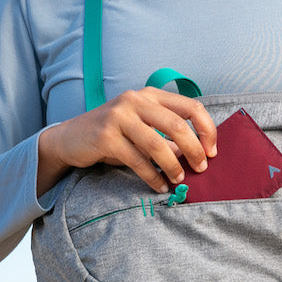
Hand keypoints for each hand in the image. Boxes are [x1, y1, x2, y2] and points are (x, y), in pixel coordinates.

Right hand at [37, 88, 217, 194]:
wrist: (70, 138)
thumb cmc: (114, 134)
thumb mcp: (143, 129)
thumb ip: (168, 137)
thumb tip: (197, 155)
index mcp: (150, 95)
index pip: (191, 107)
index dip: (207, 129)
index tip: (212, 151)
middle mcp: (136, 100)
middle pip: (177, 125)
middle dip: (194, 150)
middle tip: (200, 168)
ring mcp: (119, 116)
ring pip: (158, 144)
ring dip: (173, 166)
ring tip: (178, 180)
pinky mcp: (106, 136)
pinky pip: (137, 160)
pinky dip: (152, 176)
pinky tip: (159, 186)